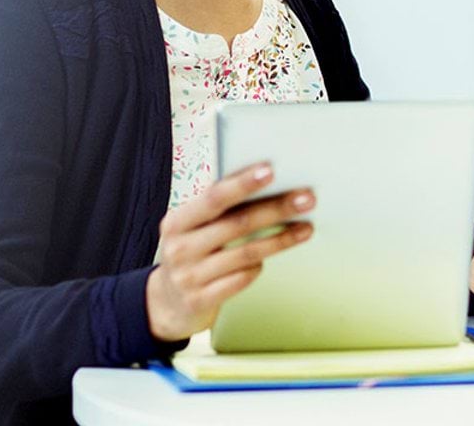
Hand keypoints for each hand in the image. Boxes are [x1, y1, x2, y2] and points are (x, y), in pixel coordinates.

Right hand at [145, 163, 314, 342]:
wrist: (166, 302)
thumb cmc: (191, 252)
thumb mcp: (191, 227)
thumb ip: (217, 207)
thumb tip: (264, 180)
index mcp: (177, 221)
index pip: (214, 197)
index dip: (242, 183)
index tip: (271, 170)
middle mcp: (180, 248)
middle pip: (237, 224)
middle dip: (276, 209)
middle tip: (306, 198)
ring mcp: (190, 277)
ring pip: (246, 254)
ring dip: (281, 239)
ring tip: (306, 227)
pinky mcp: (202, 301)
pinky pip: (242, 279)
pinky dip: (258, 267)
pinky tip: (270, 258)